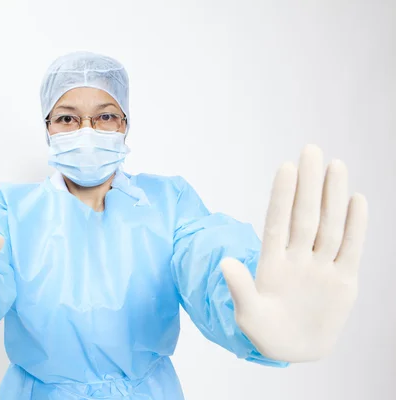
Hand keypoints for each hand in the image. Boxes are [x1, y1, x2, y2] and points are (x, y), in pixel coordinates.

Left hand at [221, 145, 367, 362]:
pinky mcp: (344, 282)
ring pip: (329, 226)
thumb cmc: (264, 331)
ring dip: (333, 197)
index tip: (285, 167)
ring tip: (335, 165)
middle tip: (311, 149)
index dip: (282, 196)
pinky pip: (351, 249)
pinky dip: (357, 226)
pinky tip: (357, 199)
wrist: (294, 350)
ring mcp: (321, 268)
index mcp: (272, 264)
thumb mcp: (248, 314)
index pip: (278, 223)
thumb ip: (241, 288)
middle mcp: (298, 259)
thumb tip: (224, 262)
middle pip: (306, 216)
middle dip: (309, 185)